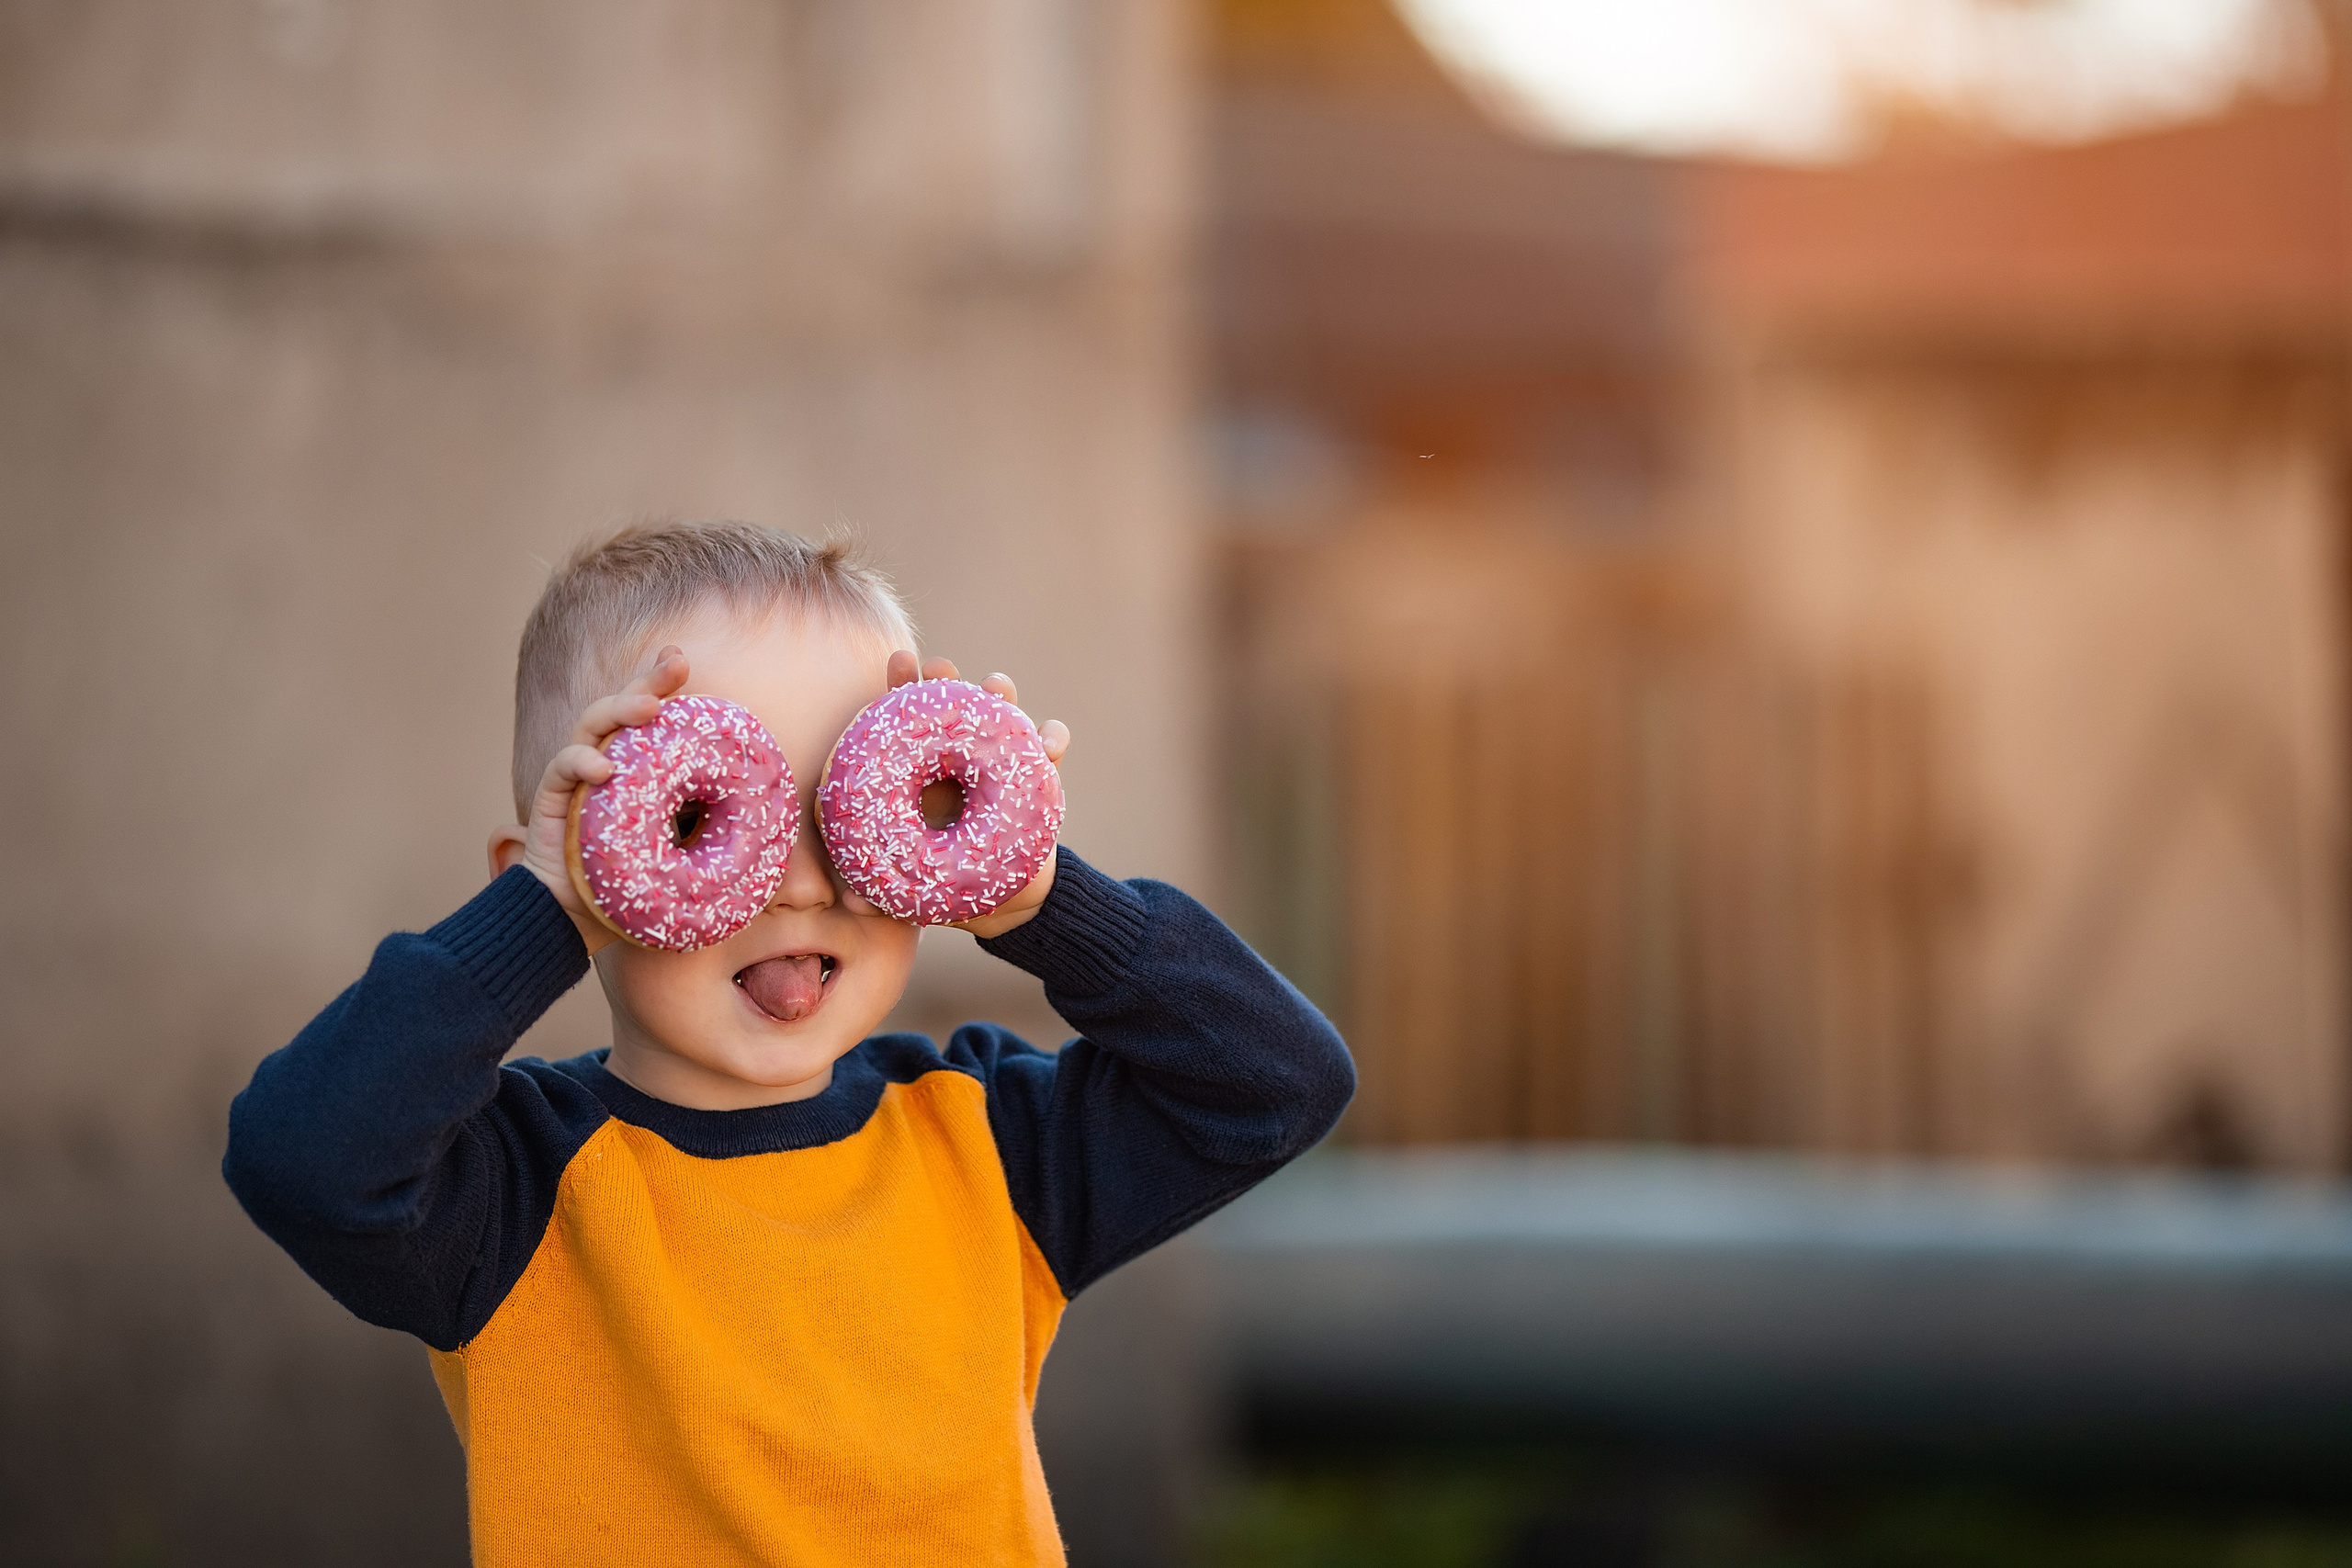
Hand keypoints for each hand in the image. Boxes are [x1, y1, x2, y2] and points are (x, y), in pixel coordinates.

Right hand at [493, 644, 691, 953]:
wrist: (576, 917)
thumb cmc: (633, 884)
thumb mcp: (684, 854)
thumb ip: (714, 831)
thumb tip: (773, 822)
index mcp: (639, 766)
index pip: (652, 719)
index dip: (662, 684)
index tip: (681, 660)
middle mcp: (609, 762)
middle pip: (624, 709)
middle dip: (649, 682)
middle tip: (676, 665)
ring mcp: (578, 776)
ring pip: (593, 726)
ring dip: (619, 711)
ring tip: (648, 708)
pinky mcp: (551, 797)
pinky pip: (561, 769)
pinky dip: (579, 763)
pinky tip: (602, 769)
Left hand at [882, 651, 1069, 938]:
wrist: (1003, 900)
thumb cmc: (943, 880)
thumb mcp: (912, 884)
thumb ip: (882, 890)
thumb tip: (849, 903)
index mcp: (921, 772)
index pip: (909, 720)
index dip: (903, 687)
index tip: (900, 662)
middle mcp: (959, 758)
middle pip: (955, 705)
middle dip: (950, 680)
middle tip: (943, 670)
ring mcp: (1000, 762)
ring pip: (1003, 715)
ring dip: (1001, 696)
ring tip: (998, 689)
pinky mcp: (1037, 777)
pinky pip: (1049, 749)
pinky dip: (1052, 738)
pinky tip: (1050, 744)